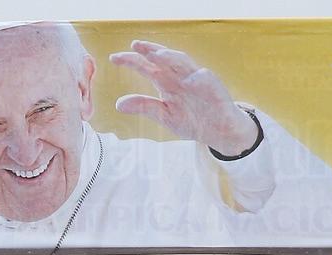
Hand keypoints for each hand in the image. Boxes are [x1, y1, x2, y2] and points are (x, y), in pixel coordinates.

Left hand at [110, 40, 258, 156]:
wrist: (218, 131)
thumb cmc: (193, 120)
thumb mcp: (164, 116)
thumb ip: (144, 106)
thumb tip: (118, 104)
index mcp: (166, 82)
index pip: (146, 66)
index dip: (131, 61)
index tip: (113, 58)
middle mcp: (179, 76)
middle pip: (162, 58)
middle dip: (149, 50)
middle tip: (135, 45)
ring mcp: (196, 78)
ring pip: (182, 62)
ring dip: (170, 57)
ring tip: (156, 55)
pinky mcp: (212, 85)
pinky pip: (204, 77)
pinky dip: (196, 76)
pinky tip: (189, 77)